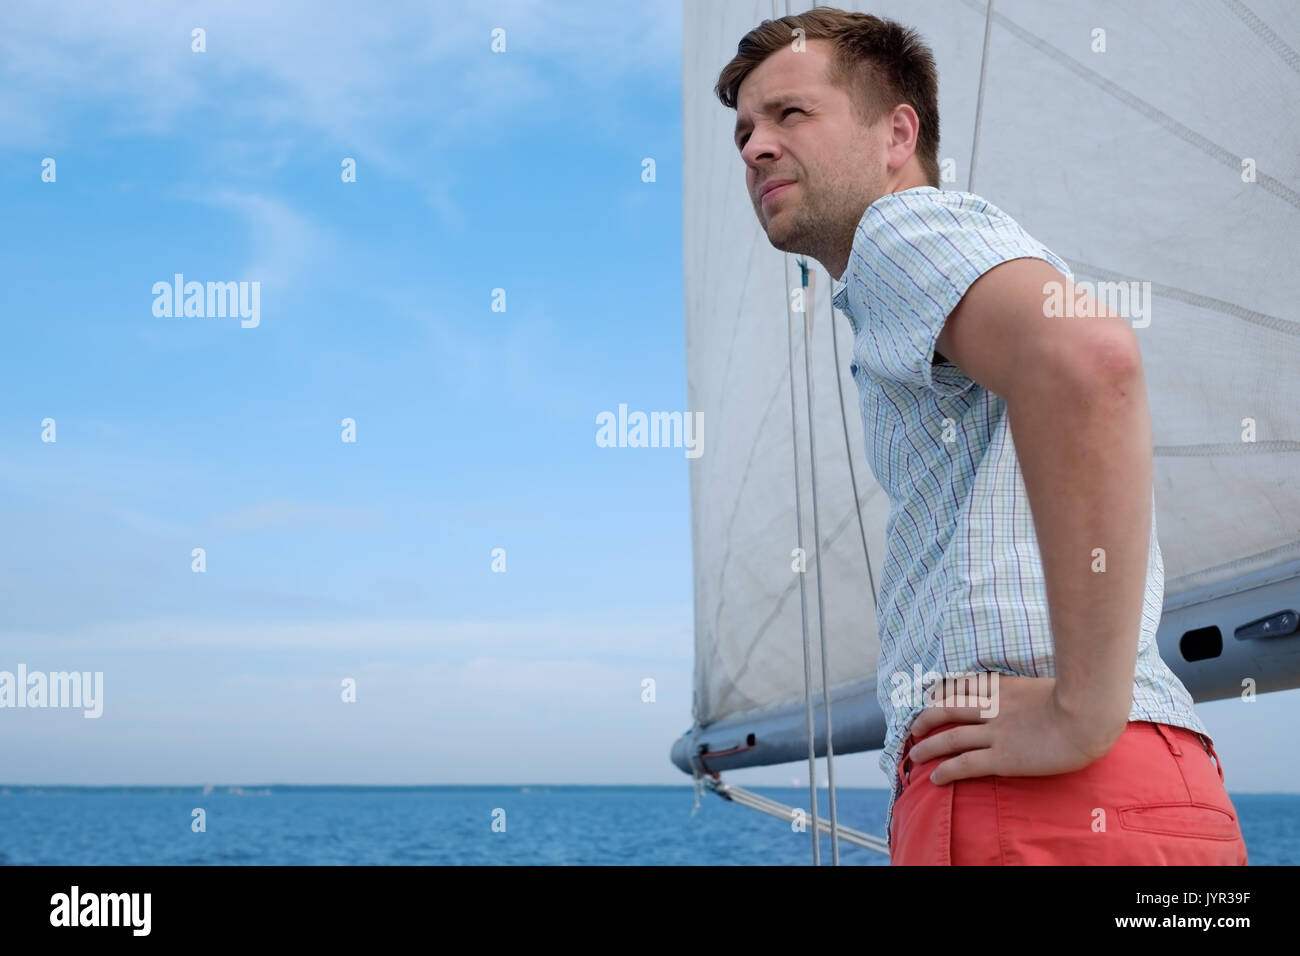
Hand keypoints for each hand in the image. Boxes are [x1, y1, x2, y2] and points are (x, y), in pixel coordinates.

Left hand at [905, 674, 1126, 784]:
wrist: (1088, 715)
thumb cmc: (1081, 701)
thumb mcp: (1047, 685)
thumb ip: (1031, 692)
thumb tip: (1031, 697)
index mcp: (1003, 689)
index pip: (963, 686)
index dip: (943, 693)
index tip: (932, 697)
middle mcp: (993, 708)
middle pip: (948, 709)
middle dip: (926, 718)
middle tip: (915, 727)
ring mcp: (996, 733)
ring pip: (950, 738)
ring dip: (928, 746)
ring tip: (913, 755)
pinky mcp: (1003, 758)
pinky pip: (966, 765)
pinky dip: (947, 770)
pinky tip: (935, 778)